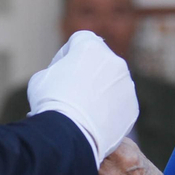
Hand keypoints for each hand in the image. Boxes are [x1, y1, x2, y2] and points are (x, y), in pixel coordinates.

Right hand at [26, 31, 138, 163]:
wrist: (70, 134)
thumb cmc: (50, 102)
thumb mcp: (41, 77)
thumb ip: (58, 69)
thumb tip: (64, 76)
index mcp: (91, 47)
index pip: (80, 40)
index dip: (67, 54)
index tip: (59, 70)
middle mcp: (114, 61)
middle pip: (99, 61)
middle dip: (87, 72)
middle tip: (71, 91)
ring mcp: (126, 84)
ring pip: (112, 82)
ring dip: (100, 90)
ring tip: (83, 110)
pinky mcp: (132, 106)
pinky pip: (119, 104)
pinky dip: (109, 110)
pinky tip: (94, 122)